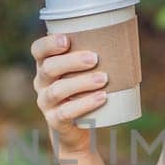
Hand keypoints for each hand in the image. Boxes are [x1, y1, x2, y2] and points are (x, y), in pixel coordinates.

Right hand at [32, 33, 108, 157]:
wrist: (75, 129)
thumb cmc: (83, 91)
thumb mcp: (82, 73)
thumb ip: (91, 56)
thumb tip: (127, 35)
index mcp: (45, 65)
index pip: (38, 50)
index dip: (49, 44)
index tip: (67, 40)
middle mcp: (41, 82)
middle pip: (49, 68)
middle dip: (72, 61)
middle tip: (95, 58)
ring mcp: (46, 102)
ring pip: (57, 90)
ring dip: (81, 82)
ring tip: (103, 79)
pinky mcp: (54, 120)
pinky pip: (66, 112)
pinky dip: (85, 104)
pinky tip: (101, 98)